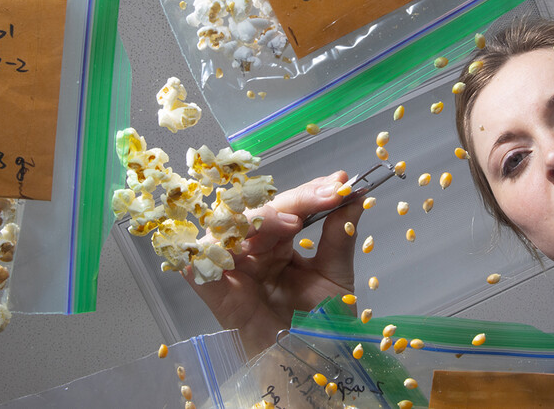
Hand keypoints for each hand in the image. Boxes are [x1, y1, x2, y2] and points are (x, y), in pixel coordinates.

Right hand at [182, 171, 362, 357]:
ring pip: (228, 228)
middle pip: (258, 211)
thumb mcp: (337, 278)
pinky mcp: (218, 297)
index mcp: (280, 245)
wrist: (313, 370)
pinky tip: (234, 245)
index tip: (338, 184)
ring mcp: (234, 272)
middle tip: (321, 199)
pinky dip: (207, 253)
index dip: (311, 192)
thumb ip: (341, 236)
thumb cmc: (322, 328)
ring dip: (256, 219)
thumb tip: (355, 193)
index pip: (289, 208)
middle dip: (291, 201)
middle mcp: (254, 254)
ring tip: (290, 223)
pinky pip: (198, 268)